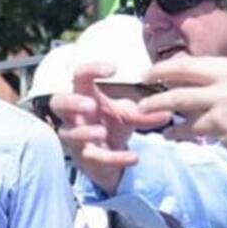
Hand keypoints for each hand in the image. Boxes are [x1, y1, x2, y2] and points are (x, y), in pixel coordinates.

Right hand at [50, 62, 171, 192]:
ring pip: (69, 134)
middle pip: (58, 104)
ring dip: (84, 132)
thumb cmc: (111, 127)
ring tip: (101, 132)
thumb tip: (168, 112)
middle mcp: (74, 116)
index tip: (113, 69)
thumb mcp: (128, 115)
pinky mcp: (85, 158)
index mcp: (84, 96)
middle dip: (71, 103)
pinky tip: (133, 157)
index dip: (91, 70)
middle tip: (89, 104)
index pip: (79, 77)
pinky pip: (96, 158)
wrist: (109, 159)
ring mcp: (76, 138)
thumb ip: (145, 113)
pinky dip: (115, 158)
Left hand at [141, 55, 226, 184]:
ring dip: (157, 104)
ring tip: (143, 109)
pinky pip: (189, 125)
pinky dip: (176, 132)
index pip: (196, 61)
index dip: (170, 65)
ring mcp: (226, 98)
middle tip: (141, 80)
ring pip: (179, 97)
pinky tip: (170, 135)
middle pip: (183, 69)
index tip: (154, 71)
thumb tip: (194, 84)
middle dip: (156, 74)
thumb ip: (226, 84)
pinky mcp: (223, 121)